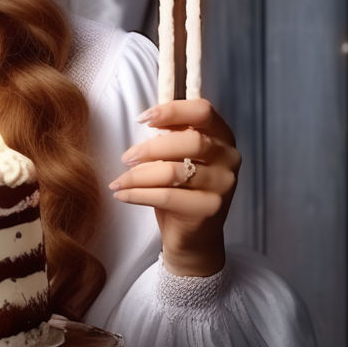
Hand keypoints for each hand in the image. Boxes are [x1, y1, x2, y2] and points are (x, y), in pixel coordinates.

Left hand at [108, 99, 239, 276]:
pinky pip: (167, 196)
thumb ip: (170, 136)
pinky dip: (137, 194)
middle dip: (150, 148)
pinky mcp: (210, 208)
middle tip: (126, 157)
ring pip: (174, 172)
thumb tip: (146, 118)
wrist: (194, 236)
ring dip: (138, 175)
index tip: (142, 118)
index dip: (172, 110)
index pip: (202, 111)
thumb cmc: (181, 189)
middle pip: (190, 141)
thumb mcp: (178, 157)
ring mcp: (223, 184)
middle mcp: (229, 158)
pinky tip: (122, 194)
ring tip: (119, 181)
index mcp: (222, 136)